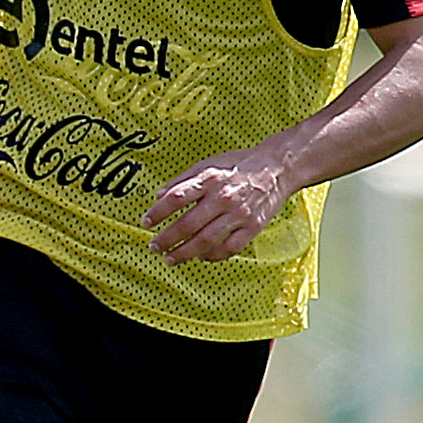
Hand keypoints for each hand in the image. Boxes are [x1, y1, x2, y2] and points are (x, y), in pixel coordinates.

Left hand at [145, 145, 294, 260]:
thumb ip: (182, 180)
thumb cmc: (239, 166)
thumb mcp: (208, 164)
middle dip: (167, 239)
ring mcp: (239, 214)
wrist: (277, 168)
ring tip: (170, 258)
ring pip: (207, 240)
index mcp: (210, 179)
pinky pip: (229, 248)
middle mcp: (223, 198)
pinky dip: (212, 256)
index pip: (177, 198)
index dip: (157, 212)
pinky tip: (200, 257)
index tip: (145, 222)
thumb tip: (158, 195)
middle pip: (188, 224)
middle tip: (153, 247)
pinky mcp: (252, 227)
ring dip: (185, 253)